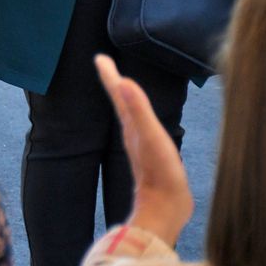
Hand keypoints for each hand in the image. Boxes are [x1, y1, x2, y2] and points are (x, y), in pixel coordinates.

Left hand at [95, 54, 192, 244]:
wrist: (165, 209)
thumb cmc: (160, 172)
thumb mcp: (151, 137)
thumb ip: (138, 110)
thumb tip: (122, 81)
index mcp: (130, 124)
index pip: (117, 93)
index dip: (109, 74)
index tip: (100, 57)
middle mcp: (132, 133)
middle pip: (120, 101)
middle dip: (114, 82)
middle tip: (106, 64)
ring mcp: (141, 145)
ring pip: (130, 115)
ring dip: (125, 100)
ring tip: (123, 87)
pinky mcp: (153, 156)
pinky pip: (142, 129)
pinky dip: (140, 118)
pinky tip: (143, 122)